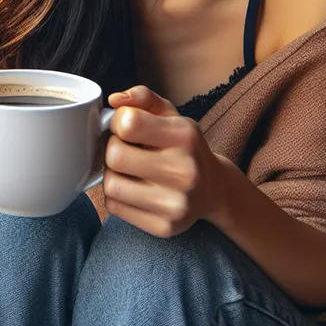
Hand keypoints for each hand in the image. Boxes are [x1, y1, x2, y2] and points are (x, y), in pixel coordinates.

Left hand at [103, 85, 231, 236]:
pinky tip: (133, 188)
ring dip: (112, 174)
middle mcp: (185, 171)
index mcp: (184, 136)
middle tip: (124, 149)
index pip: (128, 124)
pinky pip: (115, 207)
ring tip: (128, 170)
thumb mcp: (169, 113)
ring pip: (111, 185)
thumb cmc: (182, 146)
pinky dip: (117, 196)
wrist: (213, 188)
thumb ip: (141, 97)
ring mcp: (176, 203)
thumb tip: (114, 99)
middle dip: (112, 149)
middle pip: (114, 156)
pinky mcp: (164, 227)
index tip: (125, 126)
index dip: (117, 122)